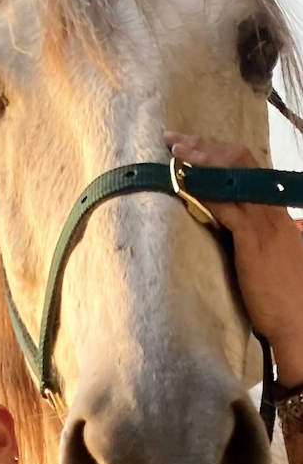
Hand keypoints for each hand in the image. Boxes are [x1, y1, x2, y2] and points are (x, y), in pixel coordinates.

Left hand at [164, 132, 302, 385]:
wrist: (299, 324)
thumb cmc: (283, 298)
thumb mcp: (271, 258)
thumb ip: (254, 238)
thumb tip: (230, 227)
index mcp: (277, 212)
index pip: (250, 167)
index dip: (220, 151)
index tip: (194, 144)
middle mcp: (273, 210)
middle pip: (240, 161)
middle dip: (204, 146)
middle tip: (174, 139)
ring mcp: (265, 223)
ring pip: (233, 176)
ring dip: (200, 161)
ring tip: (174, 152)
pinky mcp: (253, 241)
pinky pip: (226, 206)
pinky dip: (203, 191)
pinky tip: (183, 184)